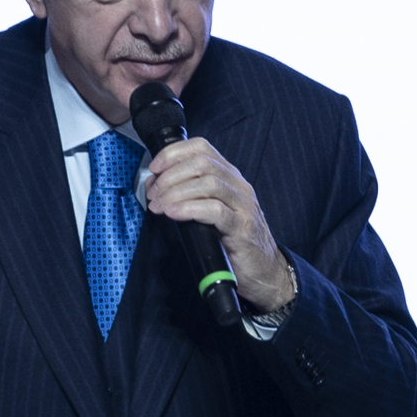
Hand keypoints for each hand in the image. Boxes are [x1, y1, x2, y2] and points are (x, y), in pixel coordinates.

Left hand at [139, 139, 297, 311]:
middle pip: (202, 163)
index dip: (173, 153)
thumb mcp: (211, 210)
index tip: (154, 168)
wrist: (263, 269)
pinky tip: (174, 214)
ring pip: (208, 183)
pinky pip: (214, 210)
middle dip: (170, 175)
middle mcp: (238, 185)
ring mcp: (242, 205)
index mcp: (229, 176)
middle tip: (153, 194)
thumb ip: (190, 194)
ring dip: (176, 192)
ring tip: (160, 206)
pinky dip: (189, 208)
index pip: (201, 147)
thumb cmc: (233, 240)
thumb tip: (158, 187)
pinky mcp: (241, 228)